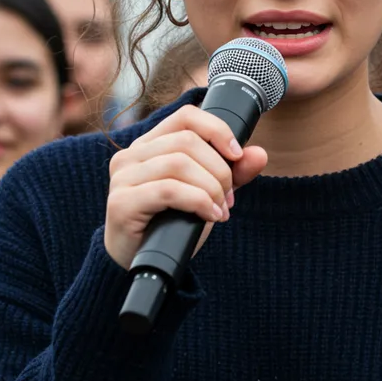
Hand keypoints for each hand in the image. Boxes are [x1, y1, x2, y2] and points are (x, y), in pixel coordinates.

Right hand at [105, 105, 266, 268]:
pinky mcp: (121, 202)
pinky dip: (198, 201)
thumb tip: (259, 154)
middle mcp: (131, 154)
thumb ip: (232, 173)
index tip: (237, 154)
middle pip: (187, 141)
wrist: (138, 264)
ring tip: (220, 209)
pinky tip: (209, 215)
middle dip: (219, 170)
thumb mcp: (206, 192)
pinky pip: (169, 190)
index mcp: (150, 144)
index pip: (186, 116)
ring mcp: (123, 177)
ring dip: (210, 187)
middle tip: (229, 198)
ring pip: (179, 163)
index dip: (216, 129)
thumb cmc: (169, 224)